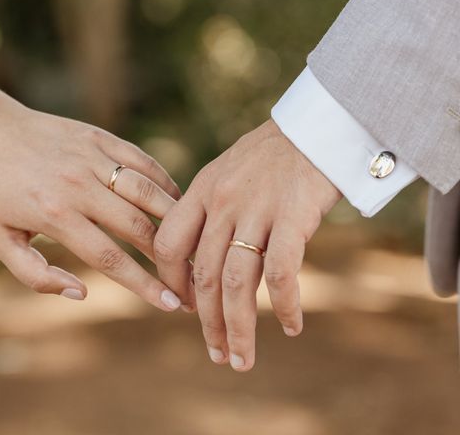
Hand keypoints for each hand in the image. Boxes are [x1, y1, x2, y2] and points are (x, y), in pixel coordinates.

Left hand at [0, 93, 182, 310]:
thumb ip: (36, 275)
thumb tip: (81, 294)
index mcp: (55, 215)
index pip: (111, 258)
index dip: (144, 285)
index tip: (169, 304)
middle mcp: (79, 185)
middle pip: (138, 227)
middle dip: (170, 259)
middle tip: (190, 279)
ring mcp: (92, 157)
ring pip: (148, 192)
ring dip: (174, 220)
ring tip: (192, 243)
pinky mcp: (99, 137)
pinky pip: (142, 161)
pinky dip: (164, 182)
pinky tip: (176, 202)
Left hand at [154, 120, 341, 368]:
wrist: (316, 126)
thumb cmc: (272, 156)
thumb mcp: (227, 174)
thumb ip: (209, 212)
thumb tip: (200, 262)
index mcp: (202, 192)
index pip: (169, 246)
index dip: (171, 282)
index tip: (184, 307)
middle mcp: (223, 203)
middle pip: (203, 275)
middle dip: (206, 322)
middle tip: (216, 354)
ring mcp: (257, 210)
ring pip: (236, 283)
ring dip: (237, 328)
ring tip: (241, 359)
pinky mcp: (293, 218)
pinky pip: (280, 274)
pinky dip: (284, 306)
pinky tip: (291, 327)